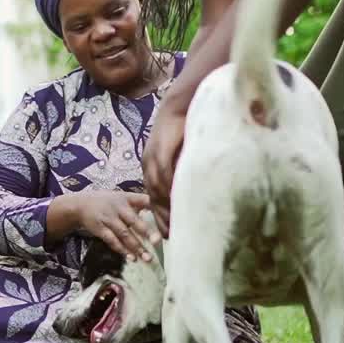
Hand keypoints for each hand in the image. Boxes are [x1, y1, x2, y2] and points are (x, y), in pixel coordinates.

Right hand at [72, 191, 158, 261]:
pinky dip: (122, 250)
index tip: (168, 218)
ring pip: (124, 234)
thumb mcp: (122, 197)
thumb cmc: (107, 201)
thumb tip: (161, 211)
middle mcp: (118, 208)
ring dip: (136, 246)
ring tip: (147, 258)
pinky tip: (131, 258)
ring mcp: (108, 219)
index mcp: (127, 198)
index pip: (144, 200)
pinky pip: (112, 241)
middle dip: (146, 231)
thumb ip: (139, 203)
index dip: (156, 208)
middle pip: (134, 220)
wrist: (80, 205)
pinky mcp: (100, 229)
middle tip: (158, 241)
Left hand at [142, 106, 187, 237]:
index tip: (167, 233)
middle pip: (152, 197)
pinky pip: (162, 174)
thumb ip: (184, 171)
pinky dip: (168, 188)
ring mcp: (152, 158)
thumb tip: (195, 188)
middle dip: (160, 217)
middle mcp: (148, 165)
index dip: (160, 215)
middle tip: (169, 237)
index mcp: (151, 166)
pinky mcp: (159, 150)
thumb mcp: (181, 154)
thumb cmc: (183, 128)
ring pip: (155, 189)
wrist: (177, 105)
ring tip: (175, 224)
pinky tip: (176, 201)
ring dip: (164, 207)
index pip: (153, 196)